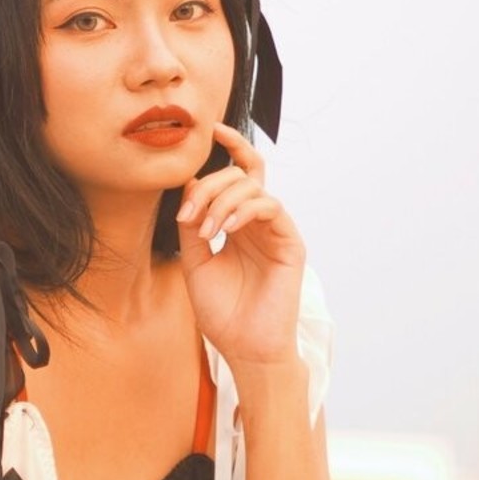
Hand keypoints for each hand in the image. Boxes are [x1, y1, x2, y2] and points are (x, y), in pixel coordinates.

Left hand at [176, 123, 305, 368]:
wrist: (245, 349)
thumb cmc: (223, 312)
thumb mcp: (195, 262)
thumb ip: (190, 225)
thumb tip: (187, 184)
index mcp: (238, 224)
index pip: (237, 174)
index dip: (229, 147)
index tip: (211, 131)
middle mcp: (258, 223)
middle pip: (240, 176)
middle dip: (208, 186)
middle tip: (187, 213)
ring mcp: (276, 231)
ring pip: (253, 187)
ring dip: (221, 200)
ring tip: (204, 230)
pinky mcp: (291, 242)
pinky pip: (270, 207)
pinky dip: (244, 210)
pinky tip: (225, 228)